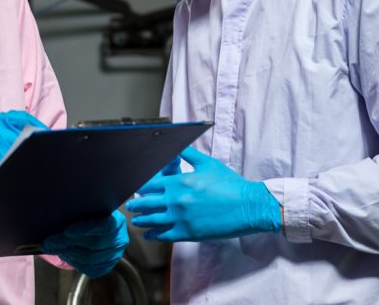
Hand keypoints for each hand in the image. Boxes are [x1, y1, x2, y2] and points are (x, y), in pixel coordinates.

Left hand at [42, 211, 128, 278]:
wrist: (102, 229)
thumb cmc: (93, 217)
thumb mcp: (89, 211)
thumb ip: (80, 213)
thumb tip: (59, 217)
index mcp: (116, 222)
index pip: (101, 226)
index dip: (83, 229)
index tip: (66, 231)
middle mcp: (119, 240)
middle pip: (94, 245)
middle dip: (69, 244)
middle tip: (51, 242)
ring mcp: (115, 255)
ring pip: (90, 259)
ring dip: (69, 254)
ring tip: (55, 249)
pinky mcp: (108, 266)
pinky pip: (90, 269)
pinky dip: (75, 263)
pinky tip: (66, 256)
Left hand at [125, 147, 280, 241]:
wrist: (248, 206)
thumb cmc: (229, 184)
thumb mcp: (207, 164)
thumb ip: (187, 153)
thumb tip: (174, 143)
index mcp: (179, 182)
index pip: (149, 185)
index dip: (140, 187)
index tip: (135, 189)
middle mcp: (176, 201)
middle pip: (146, 204)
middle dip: (136, 205)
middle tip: (130, 206)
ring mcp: (181, 219)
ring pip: (153, 221)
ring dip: (142, 220)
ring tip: (136, 220)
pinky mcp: (189, 234)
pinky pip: (165, 235)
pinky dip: (154, 235)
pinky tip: (150, 234)